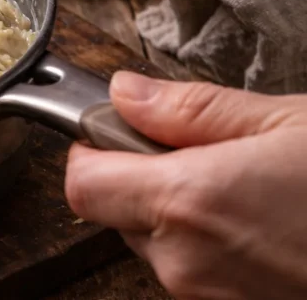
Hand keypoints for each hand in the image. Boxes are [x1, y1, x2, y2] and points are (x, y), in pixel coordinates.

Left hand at [66, 72, 306, 299]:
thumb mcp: (287, 121)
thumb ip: (191, 110)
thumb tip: (125, 92)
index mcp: (188, 201)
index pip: (84, 182)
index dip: (92, 148)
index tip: (118, 126)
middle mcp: (188, 262)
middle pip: (117, 212)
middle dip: (144, 176)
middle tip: (205, 148)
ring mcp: (215, 299)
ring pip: (160, 244)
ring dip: (184, 211)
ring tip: (253, 185)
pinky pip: (200, 272)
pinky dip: (216, 243)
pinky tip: (270, 220)